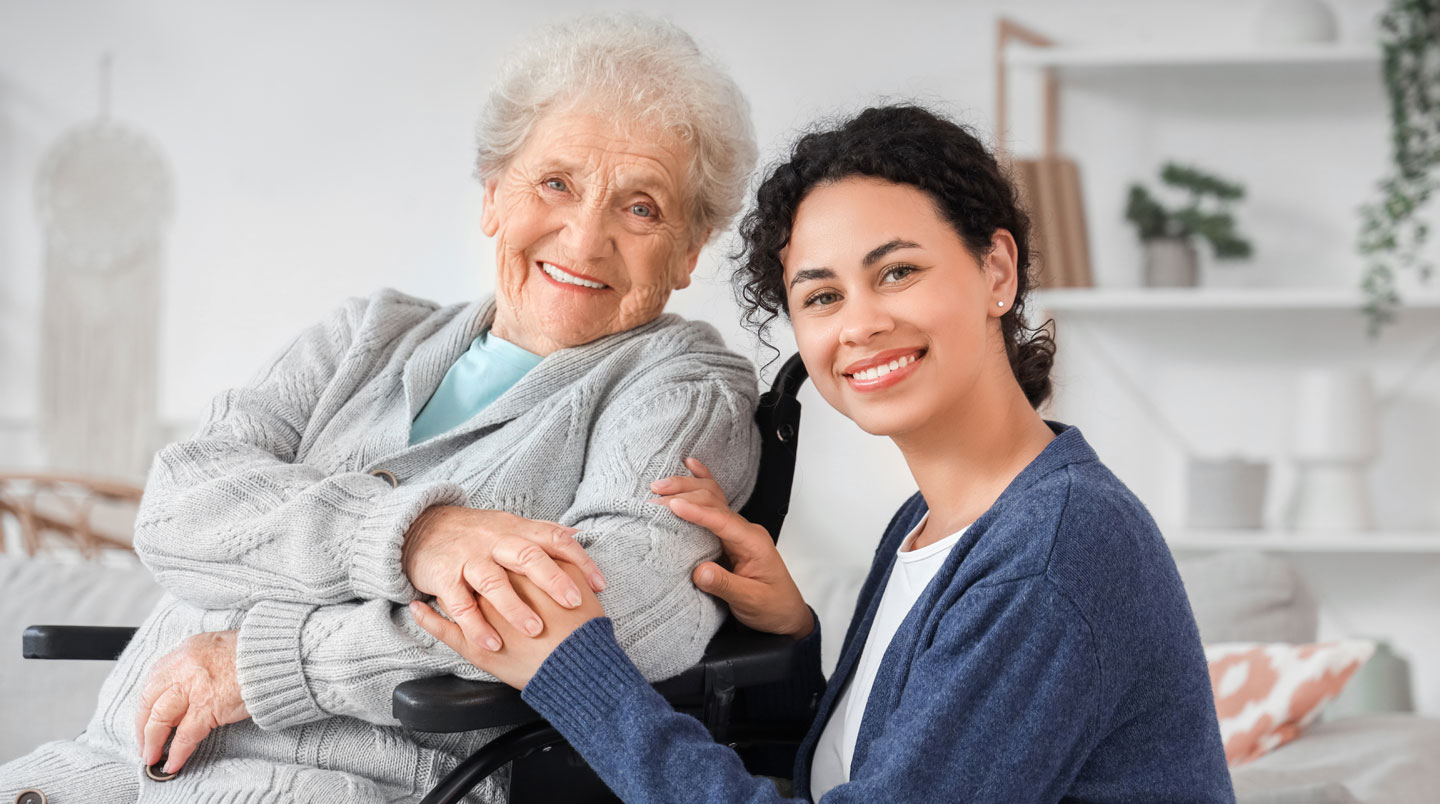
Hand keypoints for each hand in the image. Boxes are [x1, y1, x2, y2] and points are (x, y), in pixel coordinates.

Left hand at [135, 630, 249, 774]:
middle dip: (143, 725)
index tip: (146, 717)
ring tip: (153, 756)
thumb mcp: (222, 647)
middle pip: (149, 699)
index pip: (155, 678)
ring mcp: (194, 686)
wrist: (280, 656)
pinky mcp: (208, 706)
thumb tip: (192, 686)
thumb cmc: (260, 652)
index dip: (147, 703)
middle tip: (144, 743)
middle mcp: (185, 665)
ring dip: (152, 741)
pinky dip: (177, 752)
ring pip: (160, 718)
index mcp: (189, 649)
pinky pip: (185, 735)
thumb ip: (202, 663)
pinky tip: (173, 762)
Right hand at [402, 506, 605, 652]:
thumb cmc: (478, 534)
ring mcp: (469, 559)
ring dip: (514, 607)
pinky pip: (460, 604)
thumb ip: (543, 533)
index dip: (579, 560)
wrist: (425, 526)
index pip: (554, 539)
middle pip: (526, 556)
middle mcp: (495, 541)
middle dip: (551, 580)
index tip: (598, 585)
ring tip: (534, 630)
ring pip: (493, 582)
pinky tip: (491, 642)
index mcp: (516, 530)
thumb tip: (579, 535)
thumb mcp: (511, 526)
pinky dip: (475, 626)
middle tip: (572, 602)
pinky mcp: (444, 577)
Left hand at [411, 561, 603, 688]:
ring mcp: (483, 622)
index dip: (501, 552)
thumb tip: (565, 545)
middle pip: (476, 572)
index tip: (496, 551)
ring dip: (443, 587)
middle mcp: (497, 595)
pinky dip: (429, 619)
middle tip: (467, 562)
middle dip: (471, 566)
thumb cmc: (582, 633)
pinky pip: (445, 631)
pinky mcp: (475, 649)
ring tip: (433, 581)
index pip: (502, 556)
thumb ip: (567, 564)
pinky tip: (417, 608)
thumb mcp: (580, 590)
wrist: (578, 670)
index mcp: (522, 576)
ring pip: (455, 597)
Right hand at [651, 458, 812, 638]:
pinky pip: (714, 505)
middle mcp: (745, 530)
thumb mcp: (750, 601)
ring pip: (712, 499)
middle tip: (655, 495)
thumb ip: (726, 586)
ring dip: (687, 488)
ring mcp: (737, 530)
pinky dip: (702, 484)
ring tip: (659, 485)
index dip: (696, 512)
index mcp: (753, 542)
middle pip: (714, 503)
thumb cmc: (772, 606)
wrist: (785, 614)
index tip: (672, 506)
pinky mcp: (729, 535)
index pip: (722, 521)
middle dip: (685, 495)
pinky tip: (692, 466)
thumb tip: (700, 572)